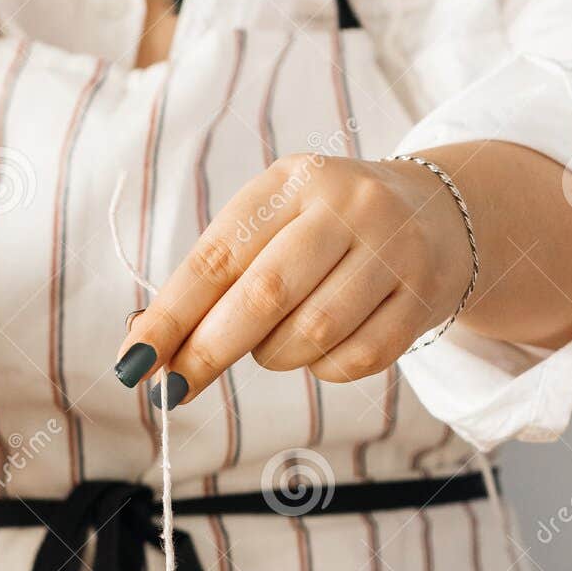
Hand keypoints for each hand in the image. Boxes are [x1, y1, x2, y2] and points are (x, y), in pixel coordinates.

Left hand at [114, 152, 473, 398]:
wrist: (439, 216)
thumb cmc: (326, 233)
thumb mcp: (271, 229)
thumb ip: (214, 282)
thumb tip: (145, 349)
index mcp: (291, 181)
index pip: (217, 257)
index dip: (170, 316)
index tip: (132, 363)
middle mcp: (346, 205)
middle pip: (263, 296)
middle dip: (208, 353)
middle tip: (174, 389)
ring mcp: (392, 250)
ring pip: (309, 335)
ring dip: (274, 357)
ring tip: (276, 343)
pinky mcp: (421, 297)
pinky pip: (353, 360)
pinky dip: (323, 369)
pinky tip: (324, 348)